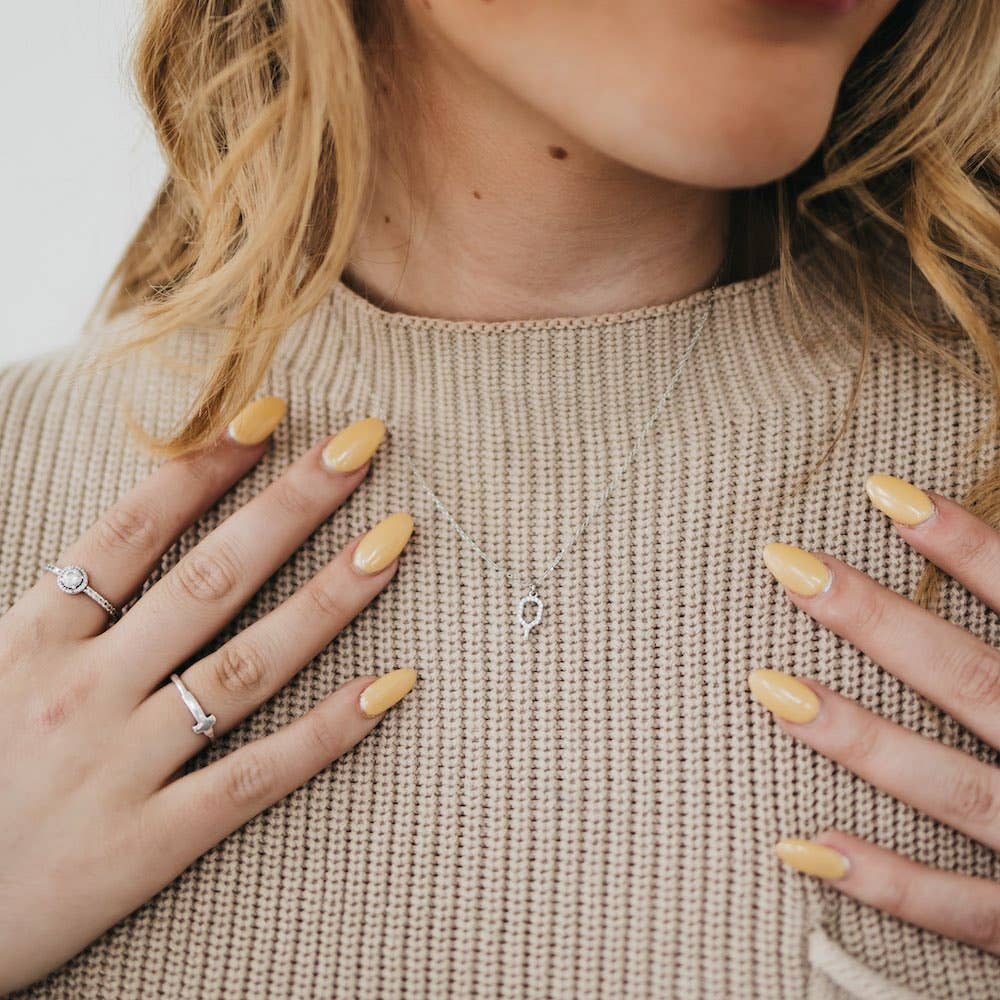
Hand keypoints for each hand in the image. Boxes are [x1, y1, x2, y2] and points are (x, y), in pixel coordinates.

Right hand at [0, 399, 416, 993]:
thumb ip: (47, 611)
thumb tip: (107, 547)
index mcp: (27, 642)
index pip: (131, 533)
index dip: (204, 467)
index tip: (271, 413)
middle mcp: (81, 694)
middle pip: (207, 580)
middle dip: (291, 506)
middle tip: (362, 446)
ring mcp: (121, 768)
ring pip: (245, 666)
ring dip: (328, 600)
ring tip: (393, 540)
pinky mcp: (149, 844)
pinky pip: (255, 777)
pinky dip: (328, 732)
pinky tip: (392, 685)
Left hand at [751, 474, 998, 953]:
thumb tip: (996, 559)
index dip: (968, 546)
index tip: (884, 491)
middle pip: (972, 681)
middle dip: (878, 623)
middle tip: (787, 565)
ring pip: (951, 787)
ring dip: (860, 739)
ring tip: (768, 688)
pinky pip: (965, 908)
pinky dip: (892, 884)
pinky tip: (804, 846)